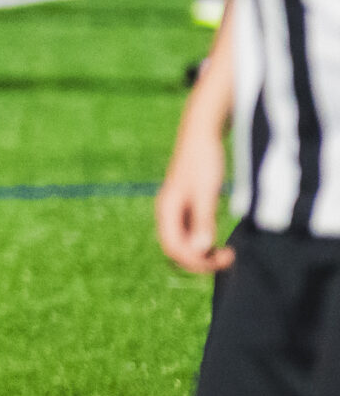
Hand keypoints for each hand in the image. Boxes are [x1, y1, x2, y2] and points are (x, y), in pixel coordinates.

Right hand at [156, 111, 233, 274]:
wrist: (202, 134)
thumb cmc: (204, 160)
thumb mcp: (206, 192)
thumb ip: (202, 221)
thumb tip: (200, 249)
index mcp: (166, 210)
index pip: (174, 249)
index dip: (196, 261)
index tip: (224, 259)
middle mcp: (167, 213)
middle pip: (176, 250)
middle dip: (200, 260)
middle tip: (229, 258)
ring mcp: (176, 211)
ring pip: (184, 244)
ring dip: (202, 254)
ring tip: (226, 253)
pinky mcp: (186, 207)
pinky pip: (190, 234)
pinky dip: (204, 243)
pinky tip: (220, 242)